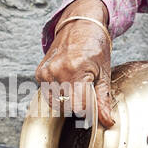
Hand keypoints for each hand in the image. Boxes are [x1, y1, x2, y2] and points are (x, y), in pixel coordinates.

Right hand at [35, 0, 116, 128]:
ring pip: (55, 103)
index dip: (88, 110)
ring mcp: (46, 72)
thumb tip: (108, 122)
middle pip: (66, 107)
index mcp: (76, 70)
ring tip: (77, 84)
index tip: (94, 103)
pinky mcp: (39, 72)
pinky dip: (58, 93)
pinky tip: (67, 80)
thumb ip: (103, 100)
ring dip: (67, 100)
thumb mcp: (104, 72)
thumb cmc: (95, 46)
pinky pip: (48, 94)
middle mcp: (57, 71)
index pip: (78, 107)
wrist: (80, 24)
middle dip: (78, 105)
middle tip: (86, 91)